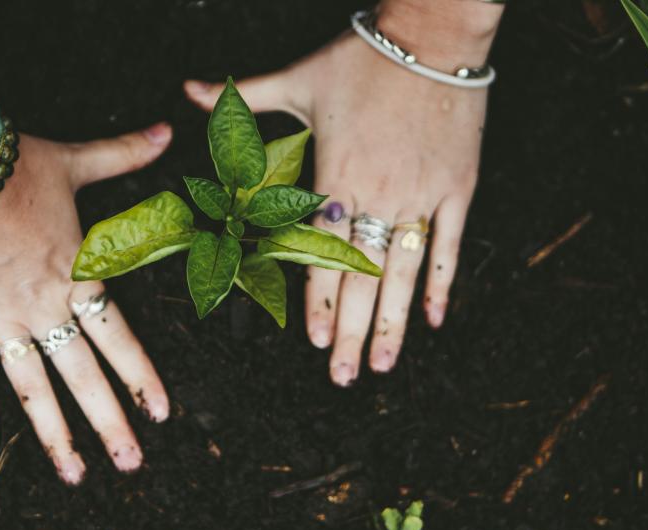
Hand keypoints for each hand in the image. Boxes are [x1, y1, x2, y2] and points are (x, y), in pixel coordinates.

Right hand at [0, 109, 173, 482]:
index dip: (142, 377)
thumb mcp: (75, 160)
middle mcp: (44, 306)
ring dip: (56, 436)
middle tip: (131, 465)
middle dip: (110, 423)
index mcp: (76, 275)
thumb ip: (123, 154)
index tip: (163, 414)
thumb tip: (169, 132)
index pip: (119, 338)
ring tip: (75, 477)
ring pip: (33, 389)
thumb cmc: (11, 160)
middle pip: (84, 376)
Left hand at [184, 0, 501, 385]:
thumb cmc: (364, 57)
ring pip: (401, 273)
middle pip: (359, 277)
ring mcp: (419, 194)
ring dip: (392, 324)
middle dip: (348, 332)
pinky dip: (440, 284)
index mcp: (334, 176)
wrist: (433, 35)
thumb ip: (245, 98)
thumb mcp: (300, 78)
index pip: (319, 252)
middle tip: (340, 376)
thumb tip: (190, 90)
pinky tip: (433, 320)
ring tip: (381, 365)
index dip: (316, 299)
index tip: (309, 339)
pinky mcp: (456, 188)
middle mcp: (376, 194)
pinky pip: (447, 246)